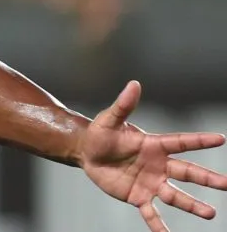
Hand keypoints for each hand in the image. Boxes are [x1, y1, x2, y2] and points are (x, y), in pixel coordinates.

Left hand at [81, 80, 226, 230]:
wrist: (88, 152)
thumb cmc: (102, 134)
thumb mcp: (110, 119)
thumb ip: (124, 105)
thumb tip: (134, 84)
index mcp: (154, 145)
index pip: (181, 142)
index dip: (200, 141)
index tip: (221, 139)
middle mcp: (158, 165)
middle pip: (187, 172)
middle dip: (207, 179)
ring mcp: (150, 183)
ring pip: (175, 195)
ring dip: (192, 205)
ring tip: (210, 213)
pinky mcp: (138, 197)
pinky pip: (151, 213)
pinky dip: (158, 226)